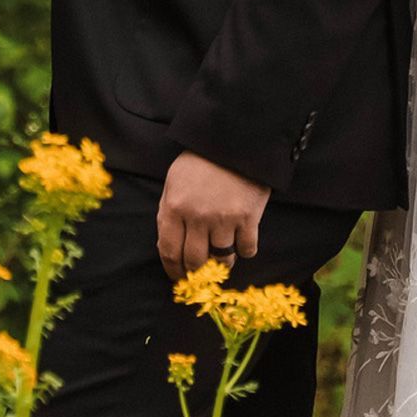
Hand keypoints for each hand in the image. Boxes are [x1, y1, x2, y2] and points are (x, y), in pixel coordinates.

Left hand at [157, 151, 270, 278]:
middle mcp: (197, 216)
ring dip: (222, 264)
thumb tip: (168, 248)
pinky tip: (242, 243)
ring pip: (222, 260)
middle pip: (194, 261)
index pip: (169, 251)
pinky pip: (247, 249)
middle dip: (196, 272)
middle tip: (200, 275)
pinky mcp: (248, 217)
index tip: (178, 278)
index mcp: (174, 207)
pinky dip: (245, 250)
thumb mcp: (174, 181)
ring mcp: (224, 218)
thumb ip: (168, 213)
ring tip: (223, 259)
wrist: (235, 139)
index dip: (173, 270)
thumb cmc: (201, 161)